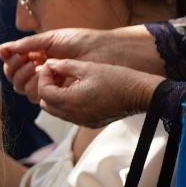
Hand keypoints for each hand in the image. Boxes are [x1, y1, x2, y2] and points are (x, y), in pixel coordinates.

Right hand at [0, 27, 119, 102]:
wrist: (102, 51)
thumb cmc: (80, 42)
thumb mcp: (49, 39)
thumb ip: (25, 45)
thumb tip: (1, 49)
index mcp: (37, 55)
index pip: (13, 63)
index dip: (9, 59)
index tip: (12, 53)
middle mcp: (39, 70)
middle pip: (14, 77)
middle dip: (15, 68)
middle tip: (26, 60)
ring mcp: (48, 83)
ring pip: (21, 87)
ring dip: (23, 76)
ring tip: (35, 66)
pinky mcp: (57, 94)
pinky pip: (35, 95)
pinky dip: (35, 85)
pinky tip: (43, 74)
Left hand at [32, 59, 161, 128]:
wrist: (142, 94)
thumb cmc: (117, 78)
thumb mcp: (88, 68)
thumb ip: (64, 66)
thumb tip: (48, 64)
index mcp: (71, 101)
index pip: (44, 92)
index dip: (43, 77)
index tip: (50, 66)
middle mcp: (74, 115)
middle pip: (46, 104)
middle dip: (47, 87)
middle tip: (56, 74)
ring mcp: (82, 121)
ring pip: (56, 111)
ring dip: (56, 96)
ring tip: (66, 81)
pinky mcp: (90, 122)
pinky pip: (69, 115)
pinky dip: (67, 103)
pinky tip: (77, 90)